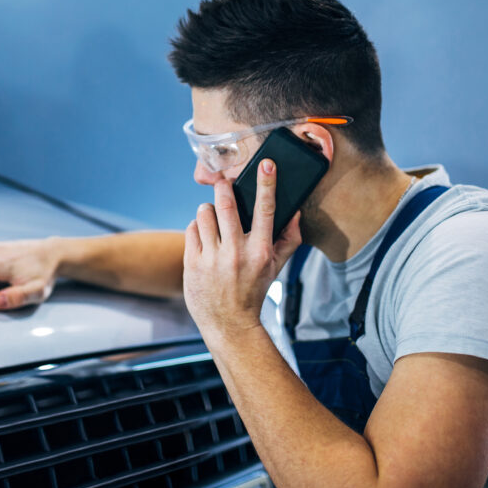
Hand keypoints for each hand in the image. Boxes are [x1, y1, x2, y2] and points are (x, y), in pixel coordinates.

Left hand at [183, 158, 301, 342]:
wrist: (229, 323)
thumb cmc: (254, 291)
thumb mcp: (276, 267)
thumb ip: (289, 239)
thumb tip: (295, 213)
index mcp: (260, 251)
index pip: (266, 210)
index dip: (267, 183)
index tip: (267, 164)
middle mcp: (236, 253)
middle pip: (226, 204)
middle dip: (224, 186)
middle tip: (224, 182)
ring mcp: (212, 258)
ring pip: (205, 213)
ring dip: (209, 209)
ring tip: (213, 217)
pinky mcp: (192, 263)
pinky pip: (192, 228)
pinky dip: (198, 227)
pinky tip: (205, 236)